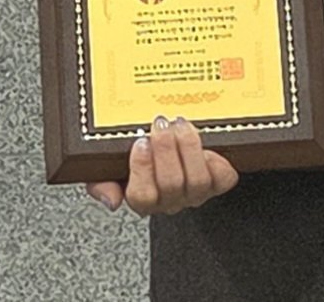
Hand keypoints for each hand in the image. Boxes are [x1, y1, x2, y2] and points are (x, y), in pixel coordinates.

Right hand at [85, 115, 238, 215]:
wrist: (174, 145)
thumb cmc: (141, 154)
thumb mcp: (109, 165)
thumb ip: (100, 181)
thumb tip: (111, 199)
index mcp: (143, 197)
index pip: (141, 195)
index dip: (142, 167)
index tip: (140, 141)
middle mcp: (170, 200)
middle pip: (170, 184)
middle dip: (166, 149)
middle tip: (161, 124)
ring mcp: (195, 192)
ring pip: (196, 180)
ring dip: (189, 147)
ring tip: (181, 125)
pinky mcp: (219, 181)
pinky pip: (224, 179)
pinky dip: (217, 160)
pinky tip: (207, 145)